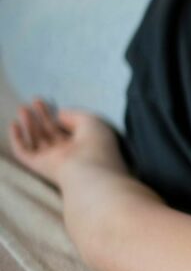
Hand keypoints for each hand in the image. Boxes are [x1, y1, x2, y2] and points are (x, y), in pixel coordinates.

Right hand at [8, 98, 127, 186]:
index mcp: (83, 143)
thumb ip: (75, 115)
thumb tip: (59, 114)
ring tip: (23, 108)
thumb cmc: (96, 144)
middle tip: (35, 101)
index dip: (57, 115)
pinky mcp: (39, 165)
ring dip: (29, 124)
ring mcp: (53, 159)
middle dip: (42, 117)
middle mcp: (67, 152)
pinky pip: (24, 152)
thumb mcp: (91, 121)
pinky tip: (14, 125)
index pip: (66, 128)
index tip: (48, 101)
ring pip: (37, 140)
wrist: (90, 170)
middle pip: (51, 133)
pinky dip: (17, 140)